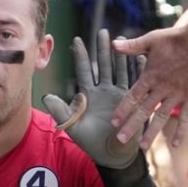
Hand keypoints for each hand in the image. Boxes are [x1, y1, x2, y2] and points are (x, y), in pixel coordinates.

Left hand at [42, 29, 141, 167]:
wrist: (111, 154)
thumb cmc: (90, 142)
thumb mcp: (73, 127)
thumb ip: (61, 111)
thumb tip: (45, 97)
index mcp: (88, 95)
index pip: (84, 71)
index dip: (81, 56)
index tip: (77, 40)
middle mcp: (103, 91)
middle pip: (103, 66)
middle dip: (103, 49)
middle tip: (103, 31)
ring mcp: (119, 95)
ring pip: (120, 70)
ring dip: (122, 55)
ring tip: (123, 38)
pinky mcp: (134, 101)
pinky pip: (137, 82)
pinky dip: (139, 70)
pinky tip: (141, 56)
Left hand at [111, 23, 187, 148]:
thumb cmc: (176, 38)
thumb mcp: (151, 40)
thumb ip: (132, 46)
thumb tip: (112, 44)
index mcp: (150, 76)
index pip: (132, 96)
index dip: (123, 110)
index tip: (113, 122)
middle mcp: (162, 88)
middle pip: (143, 111)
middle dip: (131, 126)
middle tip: (120, 140)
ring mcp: (177, 94)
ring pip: (162, 117)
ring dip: (152, 133)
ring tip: (143, 148)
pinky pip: (186, 117)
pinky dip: (181, 131)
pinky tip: (175, 145)